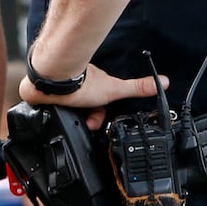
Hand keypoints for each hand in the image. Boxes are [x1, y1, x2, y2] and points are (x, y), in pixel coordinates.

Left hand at [18, 66, 167, 131]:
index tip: (95, 125)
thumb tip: (163, 81)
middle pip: (81, 108)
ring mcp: (58, 89)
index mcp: (91, 84)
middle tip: (84, 125)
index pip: (97, 105)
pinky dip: (52, 111)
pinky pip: (47, 105)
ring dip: (70, 115)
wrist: (54, 80)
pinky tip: (55, 114)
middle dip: (84, 119)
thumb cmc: (82, 82)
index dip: (98, 117)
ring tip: (71, 120)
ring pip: (65, 107)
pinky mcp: (43, 94)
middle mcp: (75, 85)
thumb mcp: (115, 89)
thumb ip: (137, 87)